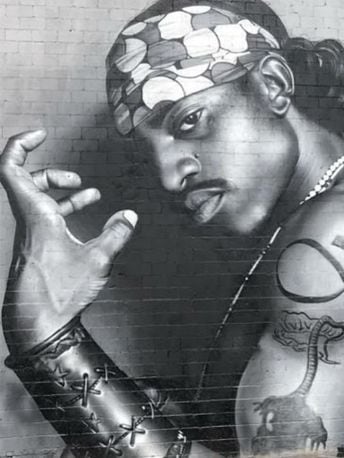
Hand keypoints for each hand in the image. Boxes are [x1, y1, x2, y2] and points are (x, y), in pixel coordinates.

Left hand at [0, 130, 137, 353]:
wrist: (36, 322)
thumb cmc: (59, 292)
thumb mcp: (97, 259)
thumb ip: (116, 234)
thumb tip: (130, 216)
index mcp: (35, 214)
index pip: (12, 168)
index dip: (21, 144)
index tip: (41, 133)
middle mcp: (28, 219)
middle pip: (25, 180)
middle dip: (51, 171)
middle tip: (76, 178)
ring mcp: (31, 232)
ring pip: (36, 198)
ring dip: (60, 190)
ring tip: (89, 192)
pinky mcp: (36, 245)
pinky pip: (45, 215)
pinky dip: (63, 208)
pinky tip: (87, 215)